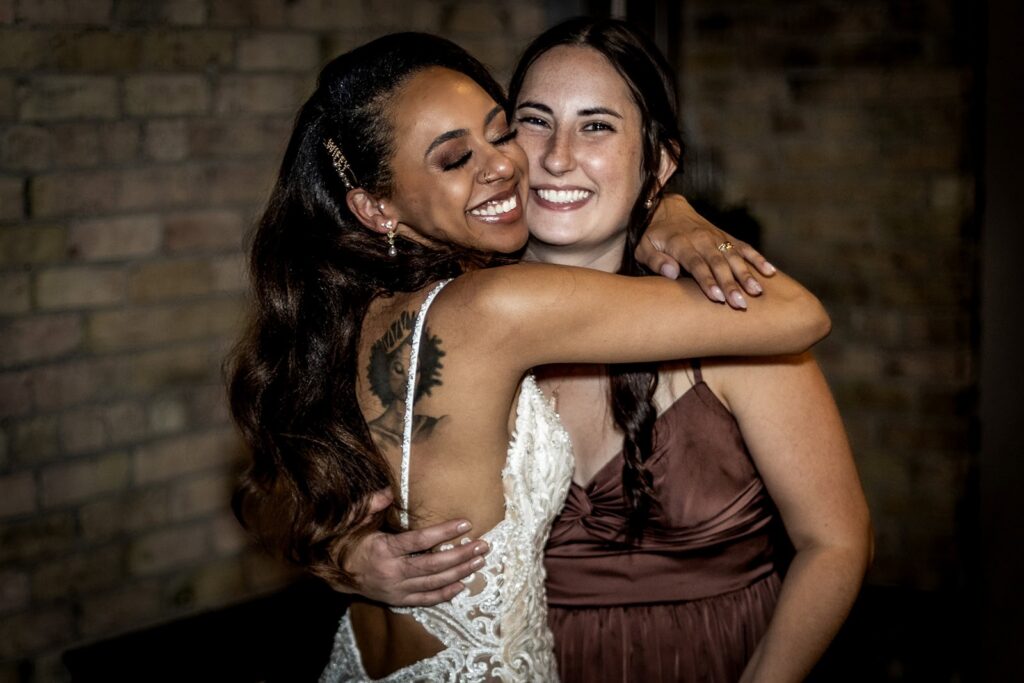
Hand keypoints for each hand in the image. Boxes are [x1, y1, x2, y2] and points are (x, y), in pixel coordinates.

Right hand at [333, 490, 489, 606]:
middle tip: (482, 545)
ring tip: (479, 561)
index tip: (464, 523)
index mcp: (384, 550)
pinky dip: (445, 594)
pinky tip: (462, 585)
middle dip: (461, 555)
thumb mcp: (356, 520)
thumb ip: (373, 504)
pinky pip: (426, 599)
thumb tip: (391, 490)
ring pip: (434, 583)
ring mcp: (396, 589)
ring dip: (460, 572)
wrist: (336, 573)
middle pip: (433, 565)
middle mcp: (392, 572)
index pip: (419, 541)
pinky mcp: (398, 600)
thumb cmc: (350, 541)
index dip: (443, 532)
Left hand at [637, 194, 775, 309]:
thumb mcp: (643, 248)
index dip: (707, 281)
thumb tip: (671, 273)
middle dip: (730, 284)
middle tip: (741, 303)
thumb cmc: (652, 236)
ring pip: (734, 257)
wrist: (666, 209)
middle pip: (719, 264)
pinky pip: (744, 247)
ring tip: (757, 291)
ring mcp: (716, 237)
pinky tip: (770, 272)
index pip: (696, 265)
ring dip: (746, 274)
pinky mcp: (726, 237)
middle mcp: (702, 239)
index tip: (717, 297)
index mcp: (681, 244)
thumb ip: (656, 261)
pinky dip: (757, 258)